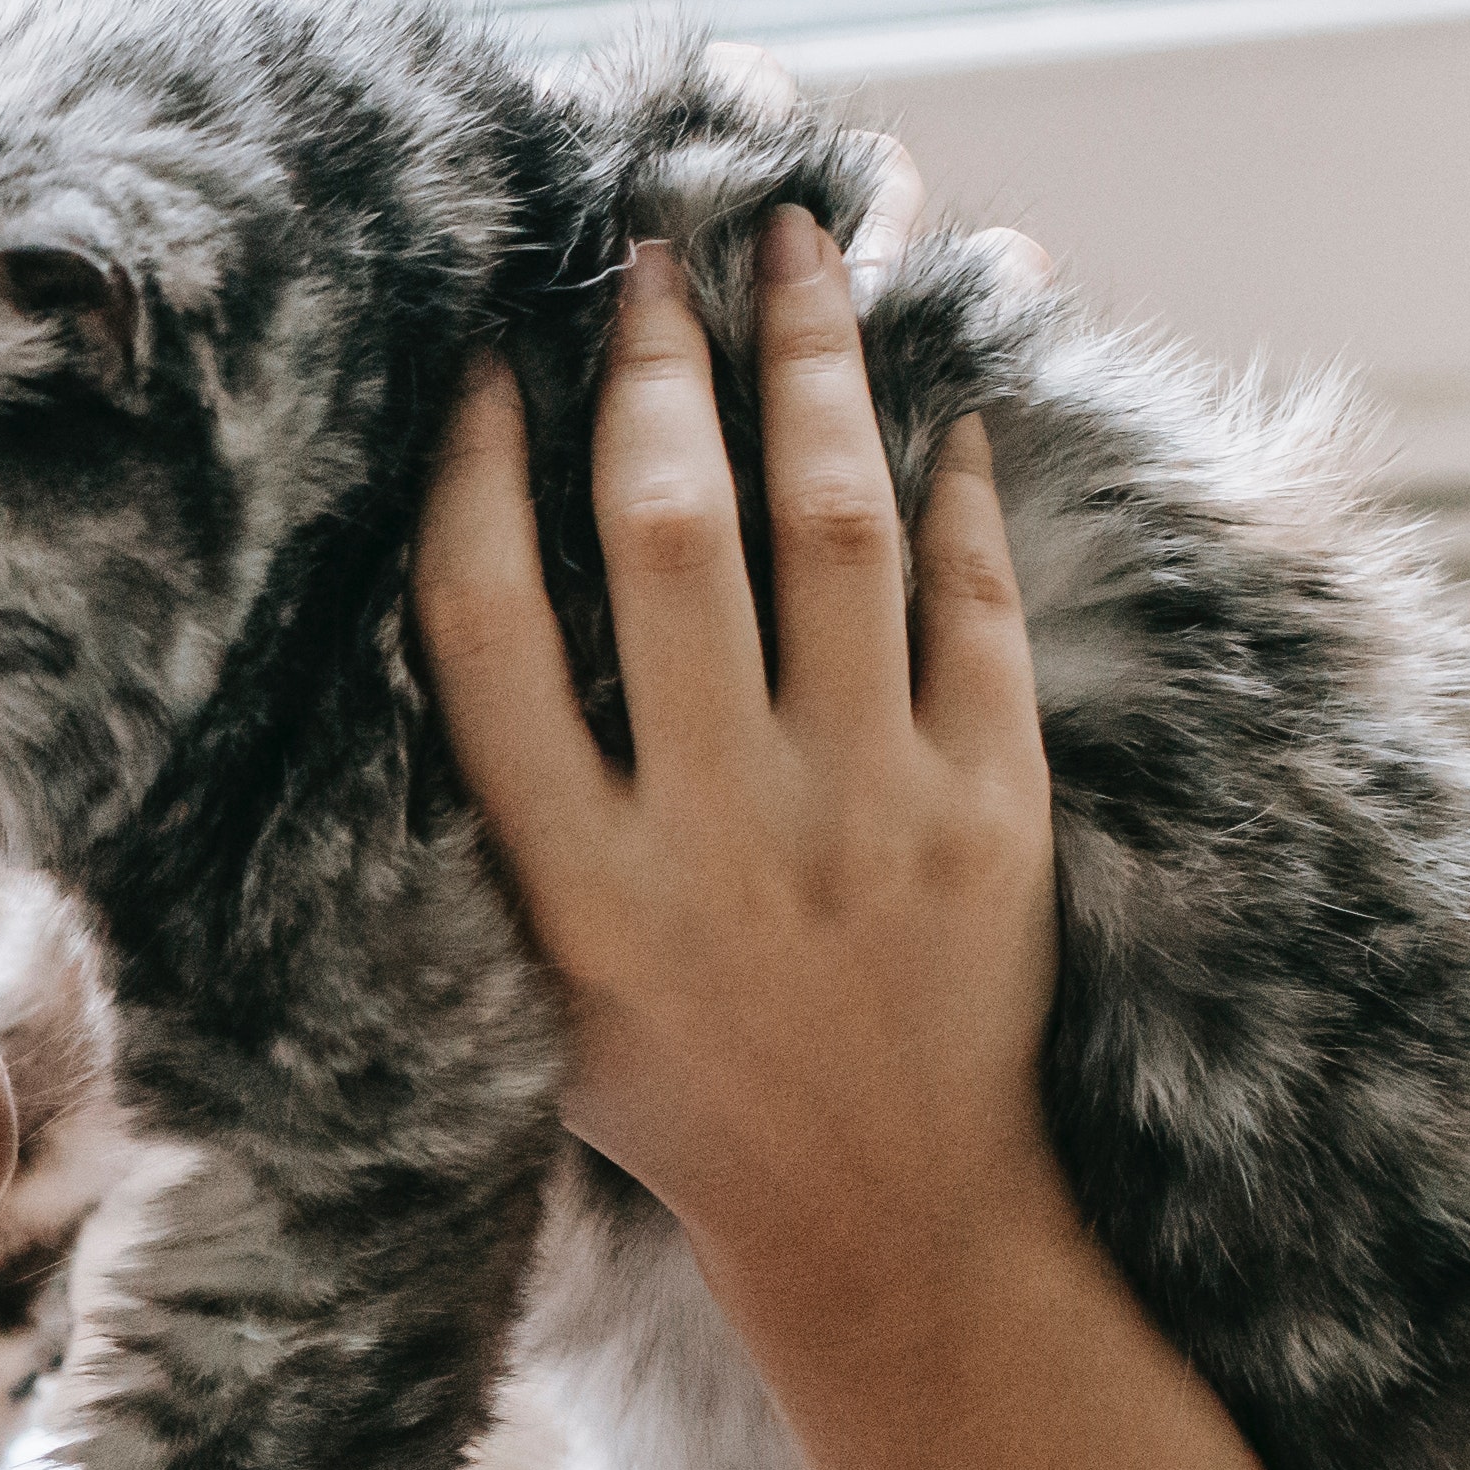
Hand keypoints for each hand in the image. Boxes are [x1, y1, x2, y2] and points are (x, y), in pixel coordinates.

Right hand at [412, 199, 1065, 1326]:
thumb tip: (477, 594)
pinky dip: (956, 490)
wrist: (883, 1217)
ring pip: (833, 530)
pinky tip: (943, 405)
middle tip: (649, 256)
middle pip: (664, 539)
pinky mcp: (993, 811)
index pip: (487, 627)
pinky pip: (974, 605)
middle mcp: (712, 835)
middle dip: (653, 370)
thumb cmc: (683, 1095)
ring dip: (813, 368)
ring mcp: (866, 813)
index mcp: (571, 885)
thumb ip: (508, 819)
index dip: (475, 472)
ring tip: (804, 252)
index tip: (482, 359)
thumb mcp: (538, 985)